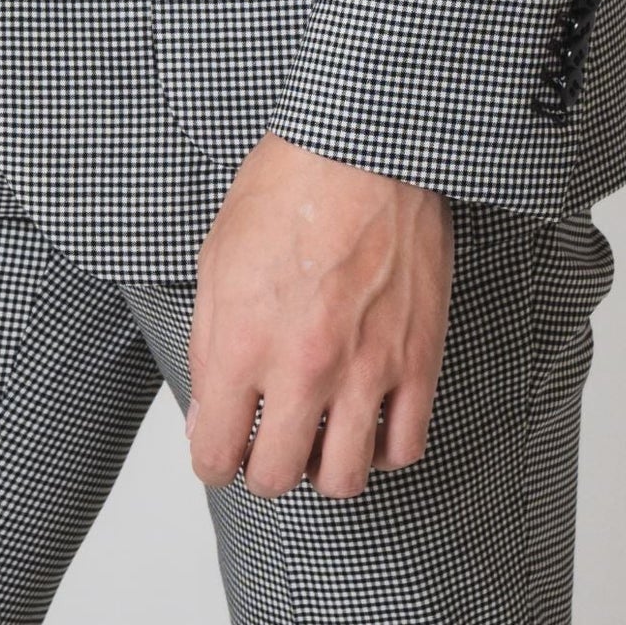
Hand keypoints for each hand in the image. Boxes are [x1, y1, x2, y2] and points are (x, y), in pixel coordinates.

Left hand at [185, 132, 453, 500]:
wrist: (363, 145)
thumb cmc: (287, 186)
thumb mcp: (216, 258)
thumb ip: (208, 346)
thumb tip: (208, 412)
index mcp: (243, 342)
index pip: (216, 454)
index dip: (212, 459)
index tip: (219, 450)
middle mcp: (303, 367)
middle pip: (277, 477)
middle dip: (262, 469)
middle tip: (266, 441)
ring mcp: (366, 368)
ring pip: (344, 479)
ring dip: (323, 468)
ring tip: (318, 436)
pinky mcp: (417, 359)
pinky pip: (405, 447)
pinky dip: (382, 451)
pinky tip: (367, 423)